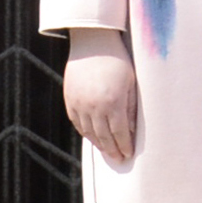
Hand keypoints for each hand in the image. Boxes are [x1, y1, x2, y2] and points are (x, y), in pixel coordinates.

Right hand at [63, 29, 138, 167]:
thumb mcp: (131, 83)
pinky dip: (85, 132)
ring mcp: (79, 103)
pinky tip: (92, 137)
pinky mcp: (70, 99)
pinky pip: (77, 122)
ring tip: (108, 151)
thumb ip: (131, 108)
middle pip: (104, 136)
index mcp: (113, 103)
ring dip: (99, 144)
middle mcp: (94, 106)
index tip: (129, 154)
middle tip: (119, 159)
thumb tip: (131, 131)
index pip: (120, 133)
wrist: (93, 43)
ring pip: (89, 132)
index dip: (125, 145)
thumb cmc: (118, 61)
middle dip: (113, 150)